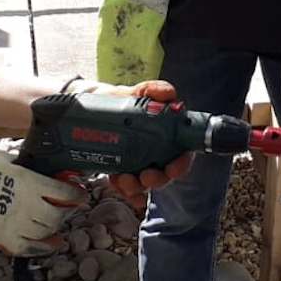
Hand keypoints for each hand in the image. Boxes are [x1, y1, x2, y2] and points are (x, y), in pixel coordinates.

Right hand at [0, 150, 84, 255]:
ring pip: (45, 232)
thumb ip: (23, 165)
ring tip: (55, 225)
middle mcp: (28, 205)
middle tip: (65, 208)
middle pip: (57, 215)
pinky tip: (47, 246)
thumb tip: (31, 166)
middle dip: (65, 212)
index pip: (63, 191)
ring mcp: (16, 223)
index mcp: (31, 182)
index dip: (75, 193)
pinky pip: (27, 248)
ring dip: (53, 229)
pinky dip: (40, 248)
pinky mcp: (2, 237)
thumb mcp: (5, 158)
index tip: (78, 193)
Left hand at [63, 78, 193, 207]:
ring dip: (136, 187)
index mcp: (167, 138)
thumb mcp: (138, 93)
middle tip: (146, 175)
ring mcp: (140, 166)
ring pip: (144, 185)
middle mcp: (157, 155)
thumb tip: (169, 93)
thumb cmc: (125, 102)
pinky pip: (126, 188)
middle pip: (165, 175)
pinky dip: (122, 190)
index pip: (183, 155)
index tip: (174, 165)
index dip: (182, 163)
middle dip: (157, 180)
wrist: (98, 110)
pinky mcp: (123, 172)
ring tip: (124, 178)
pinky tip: (116, 182)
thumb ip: (153, 90)